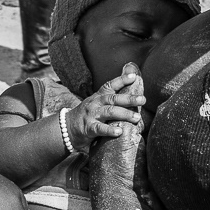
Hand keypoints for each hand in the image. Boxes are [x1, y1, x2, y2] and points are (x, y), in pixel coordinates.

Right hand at [87, 70, 147, 204]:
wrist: (67, 127)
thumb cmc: (88, 114)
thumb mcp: (98, 102)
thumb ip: (112, 98)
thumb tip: (131, 88)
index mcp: (99, 96)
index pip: (110, 85)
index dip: (122, 80)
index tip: (134, 77)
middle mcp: (96, 103)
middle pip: (113, 98)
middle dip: (129, 98)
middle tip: (142, 99)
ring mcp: (92, 115)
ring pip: (109, 112)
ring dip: (124, 114)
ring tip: (136, 118)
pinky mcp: (88, 128)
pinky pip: (100, 128)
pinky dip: (110, 130)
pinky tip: (119, 132)